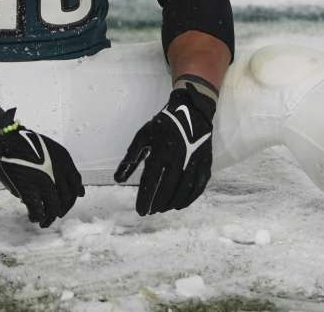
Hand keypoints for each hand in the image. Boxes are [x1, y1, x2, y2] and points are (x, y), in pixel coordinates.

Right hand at [0, 109, 83, 227]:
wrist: (4, 139)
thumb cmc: (24, 142)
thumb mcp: (51, 149)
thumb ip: (64, 168)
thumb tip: (79, 193)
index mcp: (64, 161)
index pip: (76, 185)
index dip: (72, 198)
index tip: (66, 204)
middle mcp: (58, 173)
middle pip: (66, 200)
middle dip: (61, 210)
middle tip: (55, 215)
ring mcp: (44, 183)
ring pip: (53, 209)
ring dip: (49, 218)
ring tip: (44, 223)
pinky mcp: (29, 190)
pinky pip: (37, 211)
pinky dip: (37, 217)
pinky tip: (34, 218)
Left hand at [114, 76, 216, 214]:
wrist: (190, 112)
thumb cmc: (163, 125)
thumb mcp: (142, 137)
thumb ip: (130, 158)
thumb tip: (118, 179)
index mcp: (160, 151)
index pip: (151, 181)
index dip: (145, 198)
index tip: (140, 211)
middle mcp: (177, 158)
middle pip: (167, 187)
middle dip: (158, 203)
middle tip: (151, 212)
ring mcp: (193, 161)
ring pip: (183, 188)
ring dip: (172, 202)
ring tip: (162, 209)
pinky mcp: (205, 163)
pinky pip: (199, 185)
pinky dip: (189, 198)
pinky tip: (180, 204)